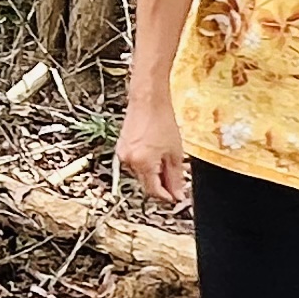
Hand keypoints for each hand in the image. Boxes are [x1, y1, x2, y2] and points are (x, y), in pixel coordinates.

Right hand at [115, 89, 189, 210]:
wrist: (148, 101)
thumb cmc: (161, 121)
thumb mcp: (175, 153)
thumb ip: (176, 177)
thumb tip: (177, 194)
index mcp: (143, 164)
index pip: (154, 191)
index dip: (166, 196)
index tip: (176, 196)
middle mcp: (129, 162)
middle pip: (146, 183)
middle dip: (161, 184)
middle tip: (176, 180)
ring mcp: (123, 155)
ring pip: (140, 173)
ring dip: (153, 172)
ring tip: (167, 161)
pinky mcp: (121, 148)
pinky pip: (135, 163)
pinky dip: (146, 163)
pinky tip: (156, 153)